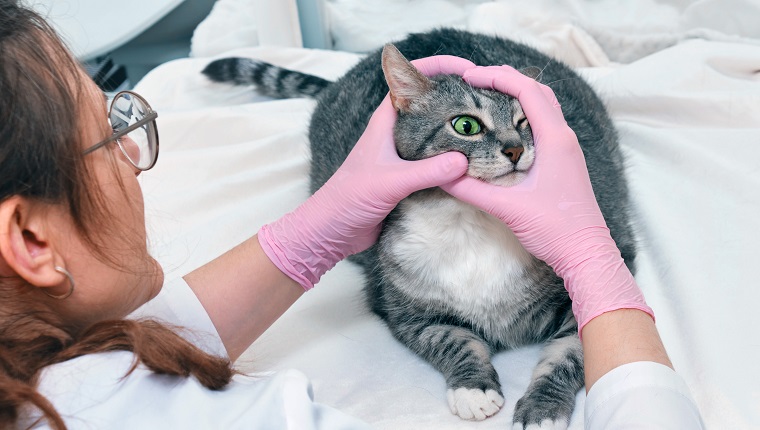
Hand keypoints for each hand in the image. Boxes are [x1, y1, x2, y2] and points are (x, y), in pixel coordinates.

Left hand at [258, 55, 475, 289]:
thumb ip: (427, 171)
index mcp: (385, 122)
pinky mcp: (405, 177)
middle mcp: (395, 134)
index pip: (412, 79)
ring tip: (488, 128)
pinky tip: (471, 163)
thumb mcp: (391, 181)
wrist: (333, 230)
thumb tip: (463, 160)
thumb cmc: (350, 198)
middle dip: (456, 97)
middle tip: (486, 99)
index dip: (439, 68)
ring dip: (457, 129)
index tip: (468, 71)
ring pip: (434, 134)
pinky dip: (452, 159)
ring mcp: (401, 155)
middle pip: (429, 104)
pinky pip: (434, 161)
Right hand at [440, 65, 652, 331]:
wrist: (585, 253)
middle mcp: (563, 137)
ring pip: (544, 106)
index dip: (498, 77)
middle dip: (506, 79)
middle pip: (537, 90)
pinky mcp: (563, 160)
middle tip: (475, 83)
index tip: (470, 78)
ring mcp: (566, 148)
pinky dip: (523, 115)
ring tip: (486, 99)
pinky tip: (503, 129)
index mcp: (555, 139)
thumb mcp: (507, 208)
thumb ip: (472, 190)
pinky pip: (544, 125)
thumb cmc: (555, 229)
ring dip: (517, 95)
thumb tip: (443, 175)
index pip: (527, 90)